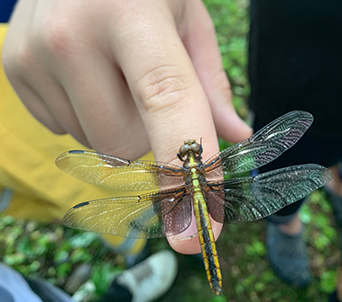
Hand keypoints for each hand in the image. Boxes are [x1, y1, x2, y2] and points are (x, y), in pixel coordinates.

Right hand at [2, 0, 251, 253]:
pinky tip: (85, 75)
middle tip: (144, 89)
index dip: (187, 171)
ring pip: (94, 144)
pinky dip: (85, 115)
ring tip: (113, 73)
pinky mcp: (13, 69)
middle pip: (124, 145)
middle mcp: (73, 38)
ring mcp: (34, 56)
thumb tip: (237, 137)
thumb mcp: (187, 19)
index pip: (166, 104)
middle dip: (147, 136)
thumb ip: (210, 83)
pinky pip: (65, 129)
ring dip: (116, 124)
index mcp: (131, 15)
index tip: (198, 233)